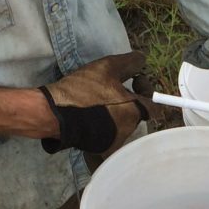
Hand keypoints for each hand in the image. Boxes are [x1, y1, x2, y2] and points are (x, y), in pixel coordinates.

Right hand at [39, 51, 153, 157]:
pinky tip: (89, 114)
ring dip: (115, 112)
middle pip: (136, 114)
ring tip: (96, 100)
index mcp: (134, 111)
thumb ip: (129, 63)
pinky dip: (103, 124)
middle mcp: (128, 130)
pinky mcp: (100, 149)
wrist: (53, 115)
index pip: (155, 106)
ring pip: (122, 123)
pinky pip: (108, 134)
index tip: (134, 82)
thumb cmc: (83, 91)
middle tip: (110, 88)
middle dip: (128, 100)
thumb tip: (142, 59)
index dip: (147, 91)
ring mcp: (114, 142)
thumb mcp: (106, 68)